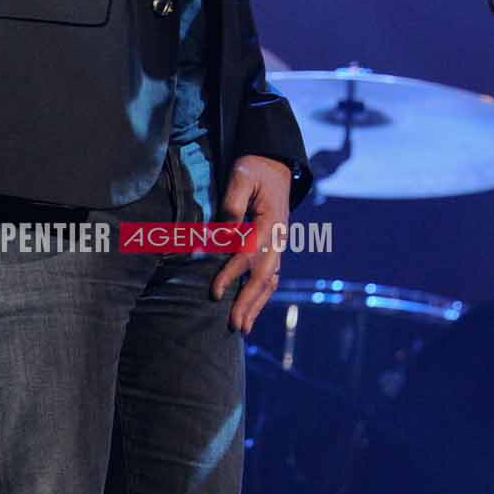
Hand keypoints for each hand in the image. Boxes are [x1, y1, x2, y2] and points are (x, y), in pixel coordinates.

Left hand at [211, 154, 291, 332]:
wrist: (276, 166)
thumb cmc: (255, 169)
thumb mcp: (243, 175)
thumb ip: (234, 200)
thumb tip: (226, 228)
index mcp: (271, 221)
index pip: (249, 253)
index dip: (232, 274)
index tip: (215, 292)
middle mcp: (278, 238)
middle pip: (264, 276)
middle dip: (248, 302)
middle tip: (234, 325)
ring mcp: (278, 244)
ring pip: (270, 281)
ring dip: (256, 305)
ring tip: (242, 327)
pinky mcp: (274, 247)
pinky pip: (271, 276)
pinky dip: (262, 295)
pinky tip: (251, 309)